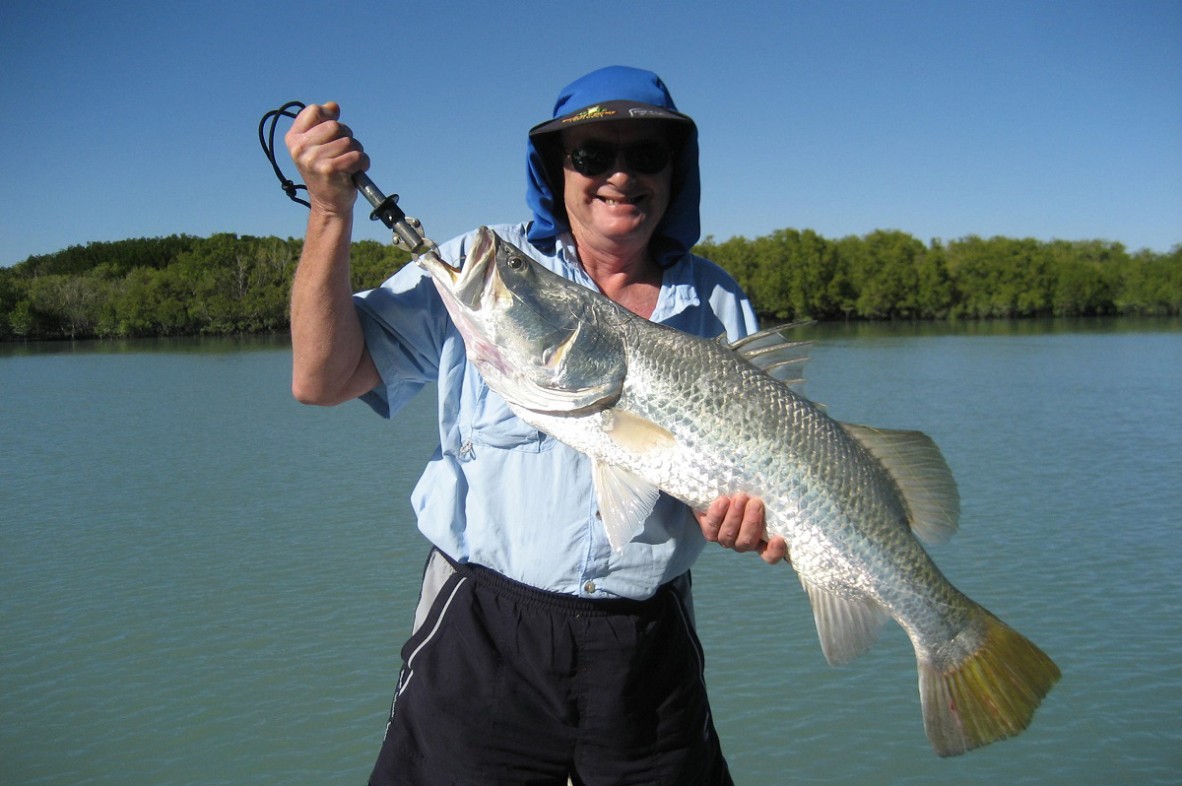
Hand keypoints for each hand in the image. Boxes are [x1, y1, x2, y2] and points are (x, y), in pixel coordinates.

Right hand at [284, 101, 368, 216]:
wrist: (328, 204)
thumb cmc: (326, 172)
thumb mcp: (317, 146)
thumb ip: (322, 124)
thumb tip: (333, 106)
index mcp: (293, 139)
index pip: (314, 111)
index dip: (329, 115)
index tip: (334, 130)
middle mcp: (300, 149)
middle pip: (335, 125)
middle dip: (347, 136)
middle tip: (344, 152)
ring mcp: (313, 159)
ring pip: (349, 141)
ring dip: (356, 151)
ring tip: (349, 164)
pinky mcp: (330, 170)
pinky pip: (357, 156)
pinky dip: (363, 162)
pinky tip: (357, 170)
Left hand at [697, 493, 788, 564]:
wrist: (718, 488)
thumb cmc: (750, 490)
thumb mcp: (764, 493)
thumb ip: (777, 496)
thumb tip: (797, 482)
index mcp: (761, 540)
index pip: (770, 555)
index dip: (775, 552)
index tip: (780, 539)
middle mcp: (744, 542)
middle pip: (746, 543)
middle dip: (751, 523)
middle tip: (755, 503)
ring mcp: (726, 539)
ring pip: (728, 537)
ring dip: (735, 517)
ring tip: (740, 497)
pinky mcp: (709, 531)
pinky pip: (711, 529)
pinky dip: (718, 514)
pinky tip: (723, 500)